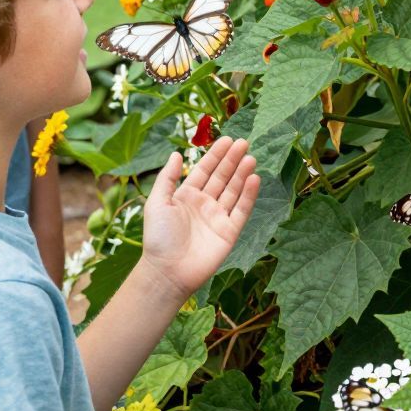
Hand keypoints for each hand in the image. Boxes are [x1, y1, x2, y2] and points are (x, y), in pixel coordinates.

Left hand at [138, 138, 257, 300]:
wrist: (167, 272)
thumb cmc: (158, 238)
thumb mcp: (156, 203)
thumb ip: (167, 178)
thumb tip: (176, 153)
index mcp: (187, 196)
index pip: (204, 170)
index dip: (215, 155)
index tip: (227, 139)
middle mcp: (204, 204)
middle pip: (222, 177)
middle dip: (232, 160)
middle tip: (244, 142)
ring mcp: (218, 218)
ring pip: (234, 191)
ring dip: (242, 174)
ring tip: (250, 157)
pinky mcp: (229, 232)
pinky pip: (242, 210)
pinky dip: (249, 195)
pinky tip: (254, 179)